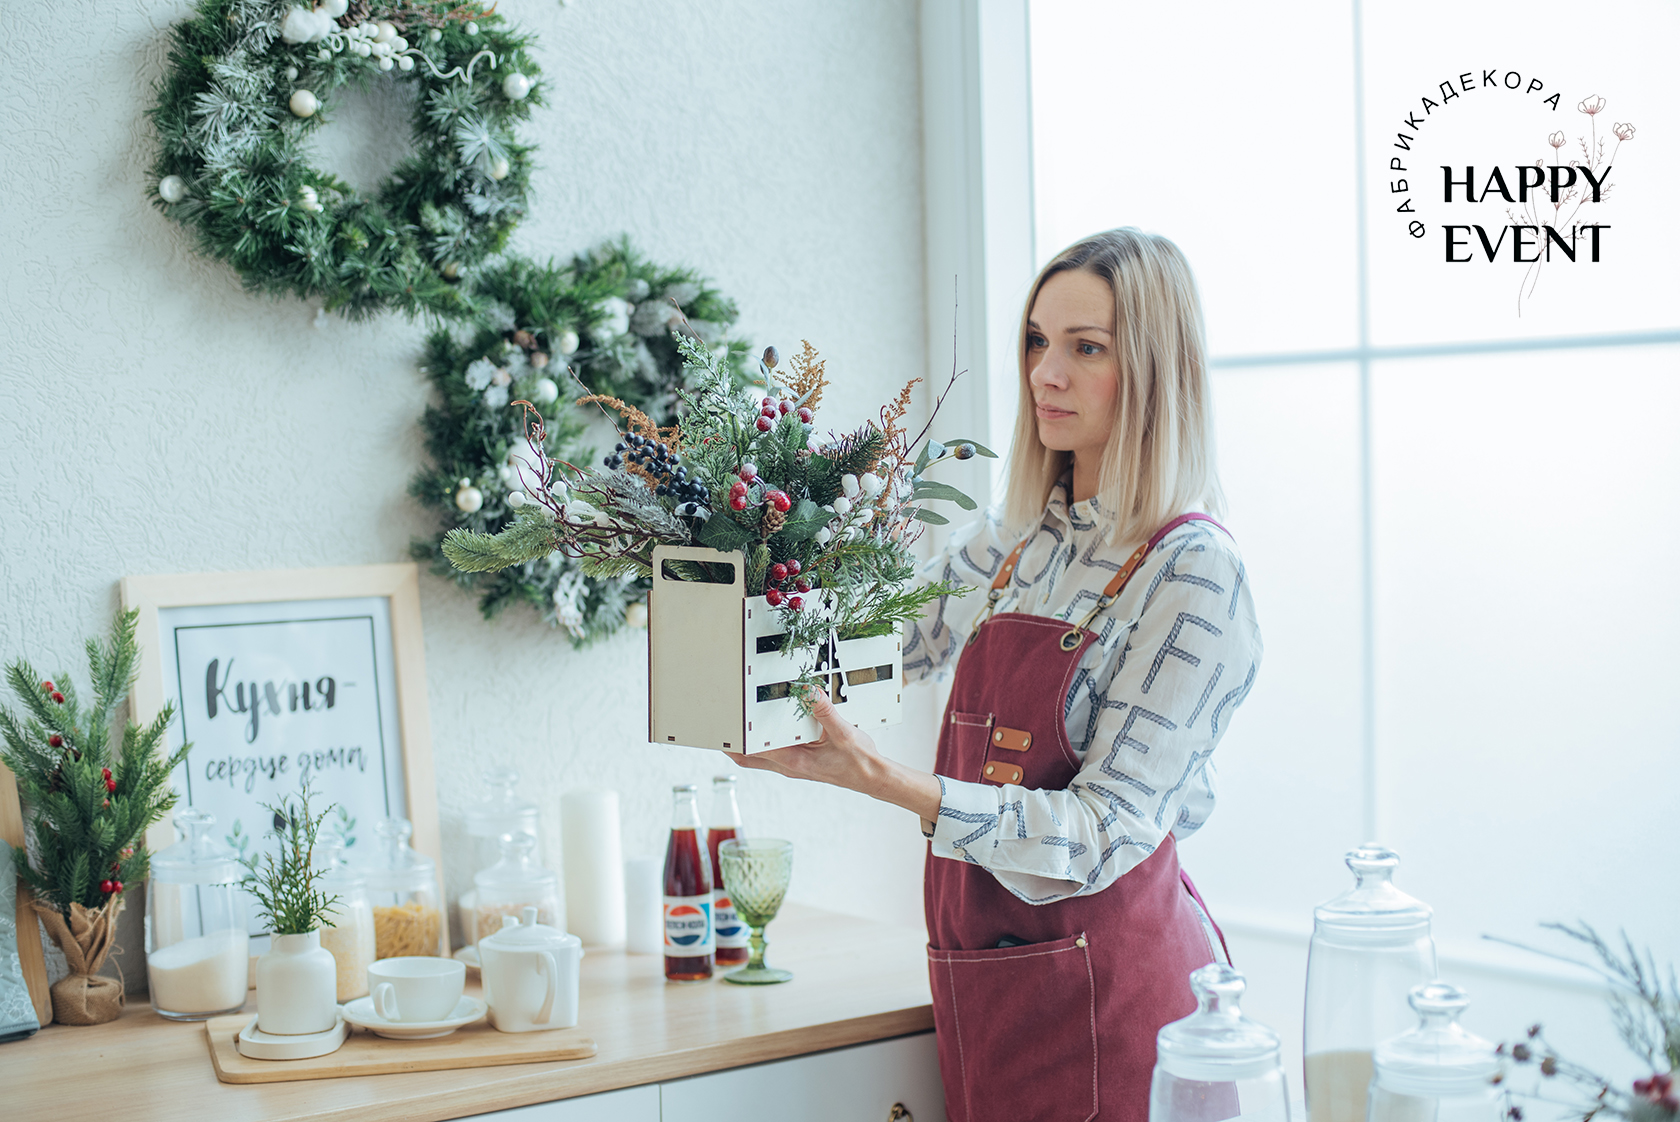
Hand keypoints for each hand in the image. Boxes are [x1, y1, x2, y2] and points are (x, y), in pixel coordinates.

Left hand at [734, 685, 876, 788]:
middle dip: (731, 745)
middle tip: (720, 726)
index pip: (755, 751)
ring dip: (747, 744)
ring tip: (737, 724)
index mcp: (795, 761)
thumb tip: (808, 691)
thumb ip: (824, 711)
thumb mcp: (843, 733)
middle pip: (748, 758)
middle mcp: (789, 766)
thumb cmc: (859, 761)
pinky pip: (774, 753)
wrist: (872, 777)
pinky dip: (765, 743)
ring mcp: (793, 766)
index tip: (724, 728)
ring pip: (759, 757)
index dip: (736, 741)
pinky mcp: (800, 762)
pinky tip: (769, 728)